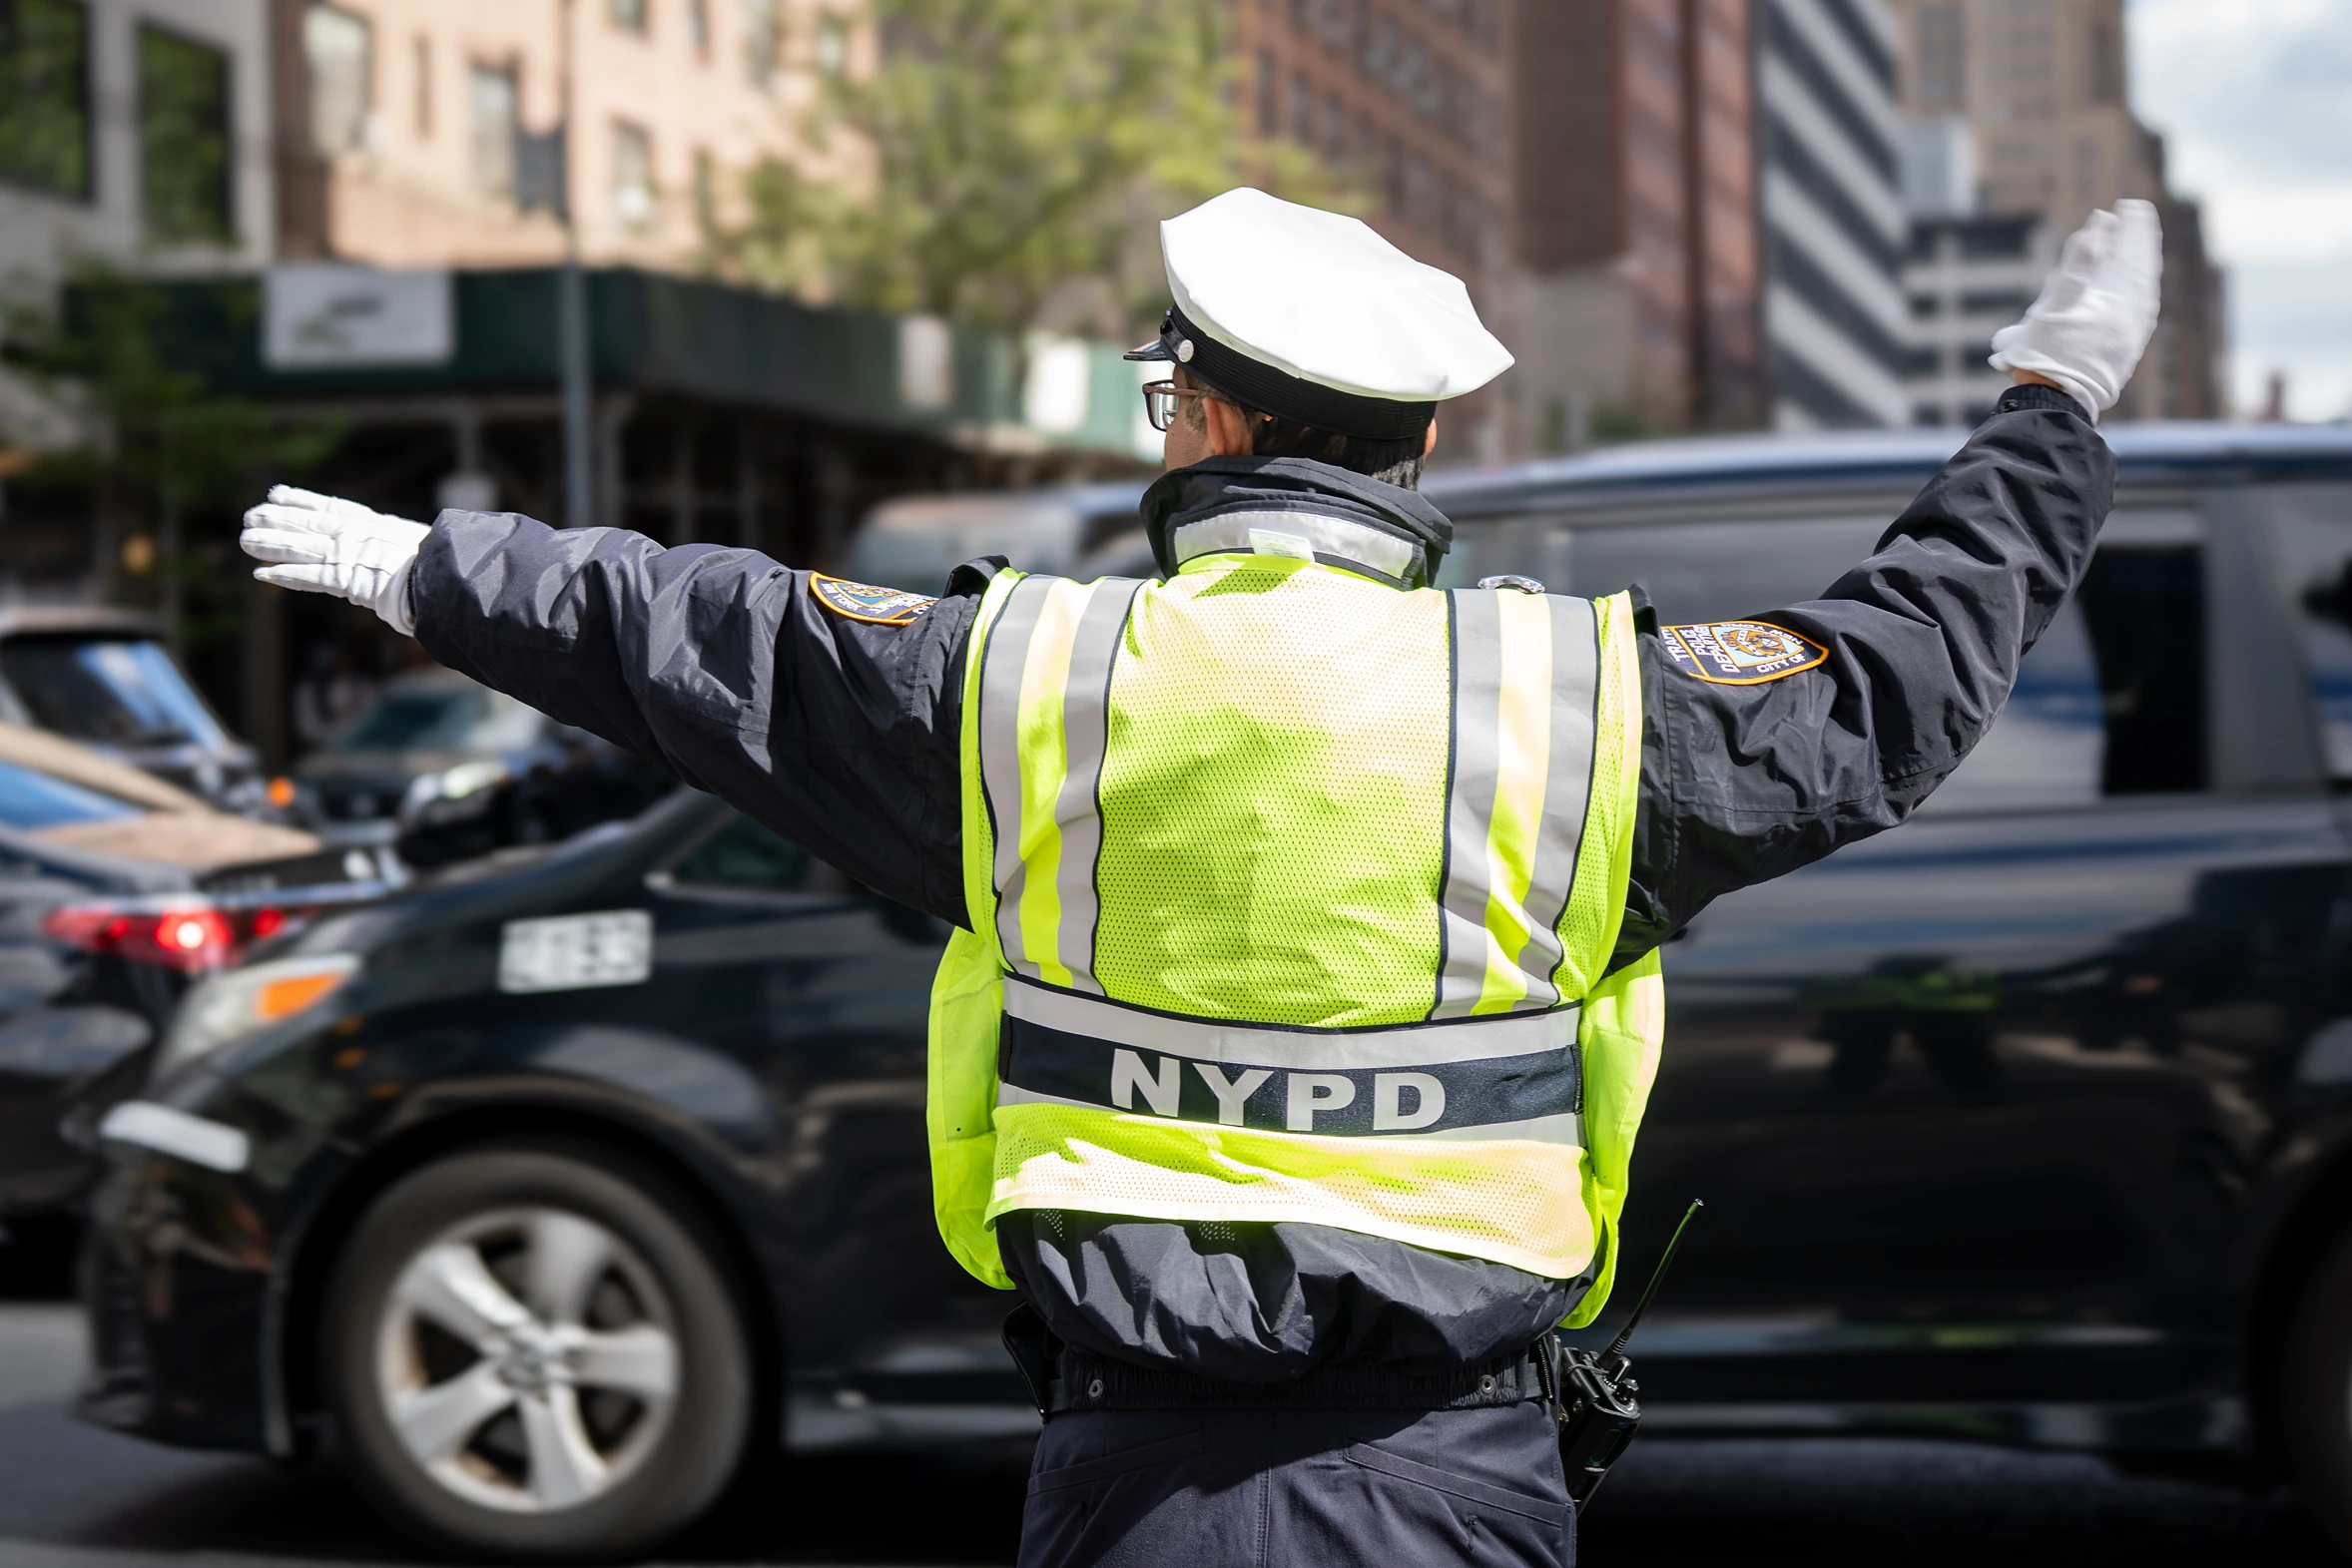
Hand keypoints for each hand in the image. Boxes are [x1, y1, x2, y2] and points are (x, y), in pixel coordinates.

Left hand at [241, 486, 429, 634]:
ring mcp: (347, 555)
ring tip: (245, 540)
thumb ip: (400, 542)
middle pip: (306, 524)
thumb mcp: (419, 540)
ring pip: (299, 547)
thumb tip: (401, 543)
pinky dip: (284, 575)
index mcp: (372, 522)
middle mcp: (353, 534)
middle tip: (250, 515)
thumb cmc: (439, 559)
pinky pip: (308, 577)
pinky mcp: (344, 579)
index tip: (276, 493)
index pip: (328, 507)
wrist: (442, 571)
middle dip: (275, 519)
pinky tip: (262, 575)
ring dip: (269, 544)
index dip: (299, 500)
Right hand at [1987, 200, 2162, 421]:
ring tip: (2137, 250)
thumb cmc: (2048, 356)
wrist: (2053, 406)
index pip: (2131, 256)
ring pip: (2141, 293)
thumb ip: (2080, 263)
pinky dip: (2136, 293)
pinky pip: (2137, 313)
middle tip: (2137, 218)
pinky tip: (2133, 293)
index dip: (2130, 230)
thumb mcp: (2056, 304)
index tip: (2128, 206)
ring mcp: (2129, 337)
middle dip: (2138, 243)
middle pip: (2141, 271)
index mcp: (2121, 304)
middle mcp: (2132, 319)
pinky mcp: (2121, 354)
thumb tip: (2102, 224)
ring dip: (2139, 268)